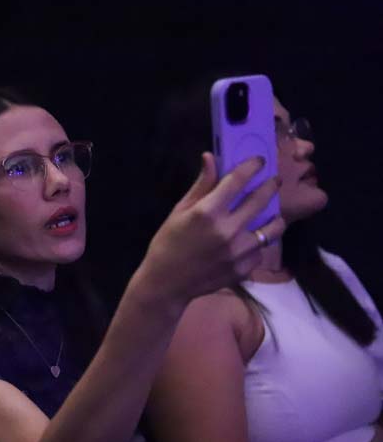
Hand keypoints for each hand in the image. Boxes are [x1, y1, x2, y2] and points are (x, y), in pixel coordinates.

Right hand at [140, 153, 285, 304]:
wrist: (166, 284)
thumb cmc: (168, 243)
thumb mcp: (179, 212)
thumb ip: (201, 185)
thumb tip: (211, 157)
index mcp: (207, 212)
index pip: (238, 180)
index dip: (252, 166)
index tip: (259, 161)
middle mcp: (227, 230)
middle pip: (261, 199)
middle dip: (271, 185)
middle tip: (274, 180)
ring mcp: (238, 251)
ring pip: (272, 228)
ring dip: (274, 218)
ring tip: (272, 215)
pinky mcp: (244, 268)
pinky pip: (260, 250)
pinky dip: (257, 244)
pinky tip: (249, 242)